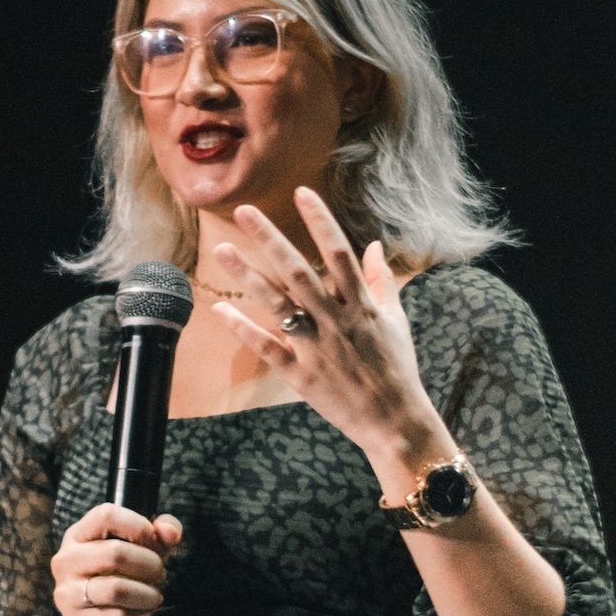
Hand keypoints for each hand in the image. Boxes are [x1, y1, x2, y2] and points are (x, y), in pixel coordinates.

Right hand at [50, 504, 181, 615]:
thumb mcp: (141, 552)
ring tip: (155, 597)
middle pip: (115, 552)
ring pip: (118, 589)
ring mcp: (67, 594)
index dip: (138, 526)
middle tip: (161, 574)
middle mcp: (66, 560)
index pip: (106, 514)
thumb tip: (171, 533)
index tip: (153, 542)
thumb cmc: (119, 580)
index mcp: (78, 535)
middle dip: (150, 564)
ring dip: (148, 594)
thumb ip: (160, 534)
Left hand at [209, 186, 440, 456]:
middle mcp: (336, 320)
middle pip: (299, 272)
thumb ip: (382, 281)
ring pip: (277, 305)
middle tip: (245, 211)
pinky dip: (242, 329)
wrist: (395, 423)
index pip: (339, 253)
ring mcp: (316, 347)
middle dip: (271, 240)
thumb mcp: (396, 321)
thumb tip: (374, 245)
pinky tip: (218, 309)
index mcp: (361, 305)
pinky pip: (266, 347)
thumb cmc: (397, 368)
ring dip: (248, 276)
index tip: (302, 192)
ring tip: (221, 249)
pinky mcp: (300, 374)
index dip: (321, 221)